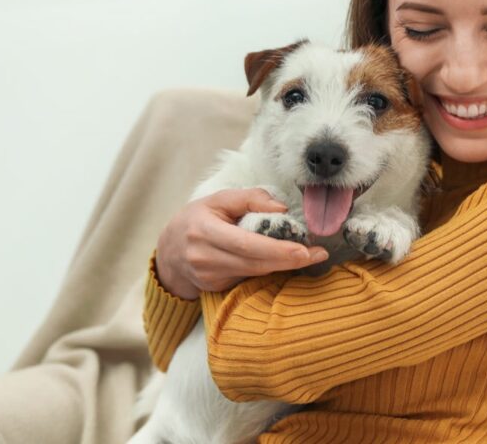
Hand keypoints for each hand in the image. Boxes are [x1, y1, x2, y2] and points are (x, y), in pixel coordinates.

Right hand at [155, 188, 328, 299]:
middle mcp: (204, 257)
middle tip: (318, 255)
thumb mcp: (218, 199)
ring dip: (283, 266)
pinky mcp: (215, 288)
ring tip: (310, 256)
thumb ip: (250, 198)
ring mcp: (209, 277)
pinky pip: (248, 278)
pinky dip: (268, 270)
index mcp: (204, 231)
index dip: (276, 250)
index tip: (303, 250)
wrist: (169, 252)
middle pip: (254, 263)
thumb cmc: (197, 219)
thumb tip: (281, 208)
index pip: (246, 244)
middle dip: (289, 261)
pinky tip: (283, 261)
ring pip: (254, 273)